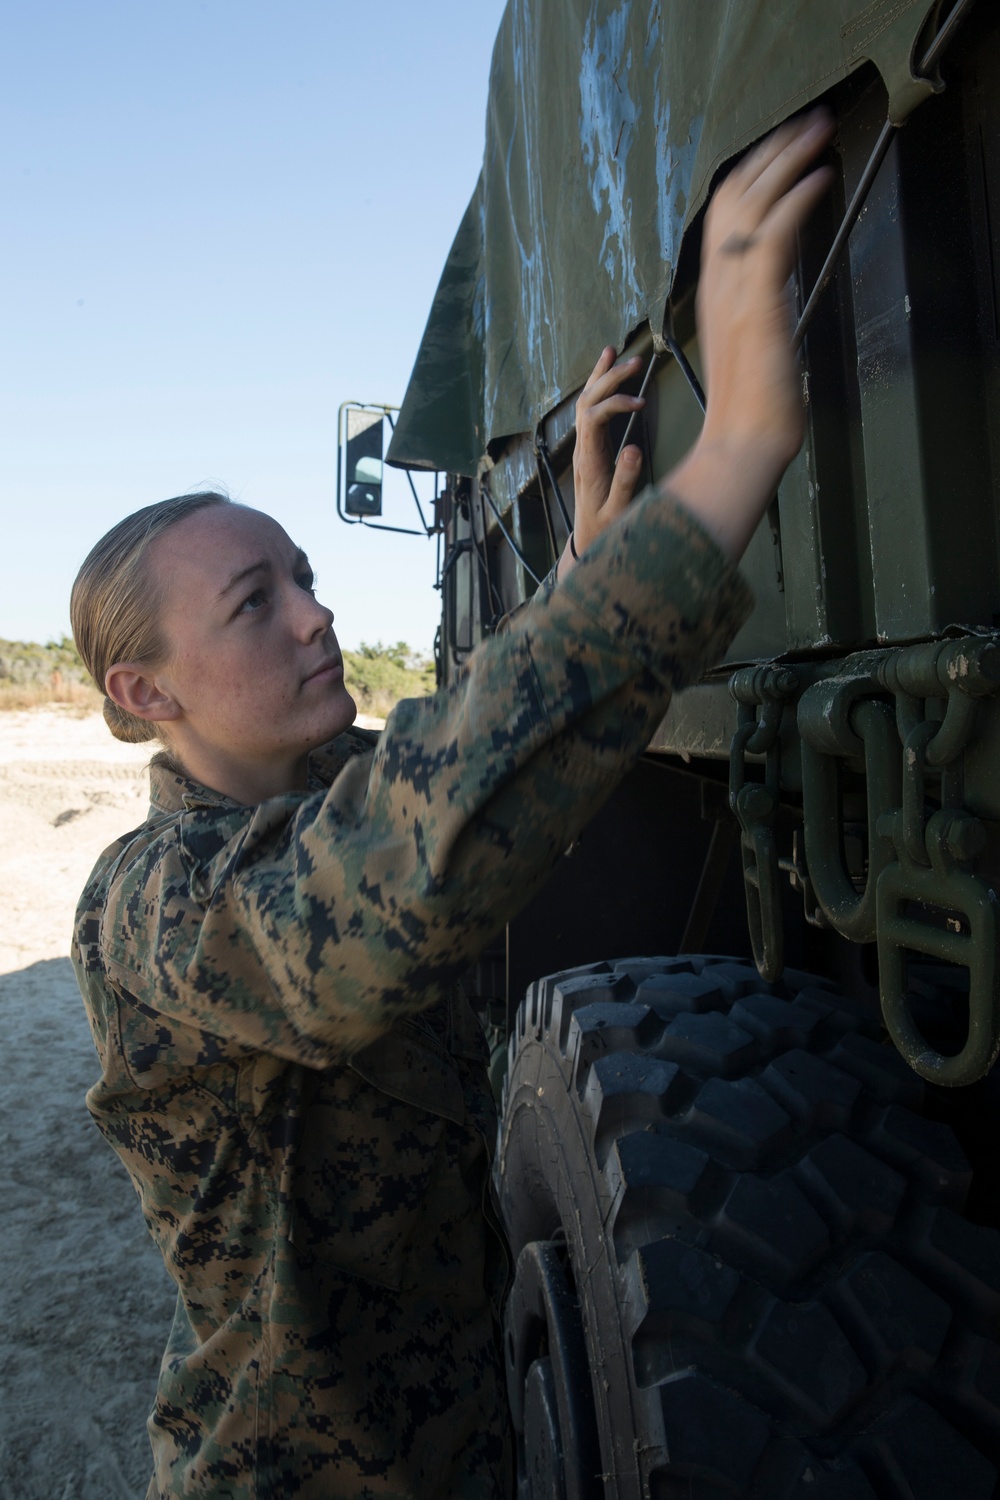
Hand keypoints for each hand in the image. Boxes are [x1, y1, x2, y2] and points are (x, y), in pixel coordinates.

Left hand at [568, 347, 645, 563]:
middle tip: (634, 361)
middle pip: (587, 402)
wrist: (588, 539)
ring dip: (599, 377)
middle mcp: (582, 449)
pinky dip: (597, 389)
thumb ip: (626, 481)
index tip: (642, 403)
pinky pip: (589, 411)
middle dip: (608, 379)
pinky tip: (605, 375)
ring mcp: (583, 447)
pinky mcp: (589, 448)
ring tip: (613, 351)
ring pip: (585, 402)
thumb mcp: (618, 510)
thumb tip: (634, 448)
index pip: (595, 418)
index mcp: (590, 461)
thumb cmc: (606, 527)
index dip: (616, 403)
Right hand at [666, 110, 834, 558]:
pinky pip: (775, 234)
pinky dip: (798, 198)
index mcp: (714, 292)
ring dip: (787, 161)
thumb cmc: (750, 408)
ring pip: (752, 204)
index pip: (724, 215)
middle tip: (803, 125)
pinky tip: (820, 178)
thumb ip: (757, 309)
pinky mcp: (757, 303)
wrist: (742, 443)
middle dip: (770, 152)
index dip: (751, 175)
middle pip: (733, 196)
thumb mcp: (751, 345)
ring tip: (816, 132)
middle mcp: (717, 284)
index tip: (780, 151)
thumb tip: (775, 289)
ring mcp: (733, 292)